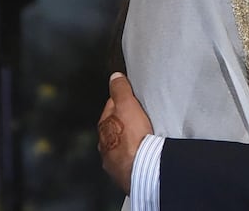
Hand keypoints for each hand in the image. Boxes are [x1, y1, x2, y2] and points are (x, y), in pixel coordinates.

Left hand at [97, 72, 152, 193]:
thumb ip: (121, 91)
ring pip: (120, 144)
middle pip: (115, 127)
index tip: (133, 98)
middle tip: (141, 117)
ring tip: (143, 136)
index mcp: (104, 125)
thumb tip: (114, 76)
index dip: (122, 100)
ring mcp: (112, 159)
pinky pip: (128, 159)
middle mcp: (105, 143)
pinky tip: (142, 153)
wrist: (140, 168)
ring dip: (128, 140)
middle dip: (125, 122)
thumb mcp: (127, 106)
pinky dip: (133, 155)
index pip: (111, 106)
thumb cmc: (134, 137)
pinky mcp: (123, 172)